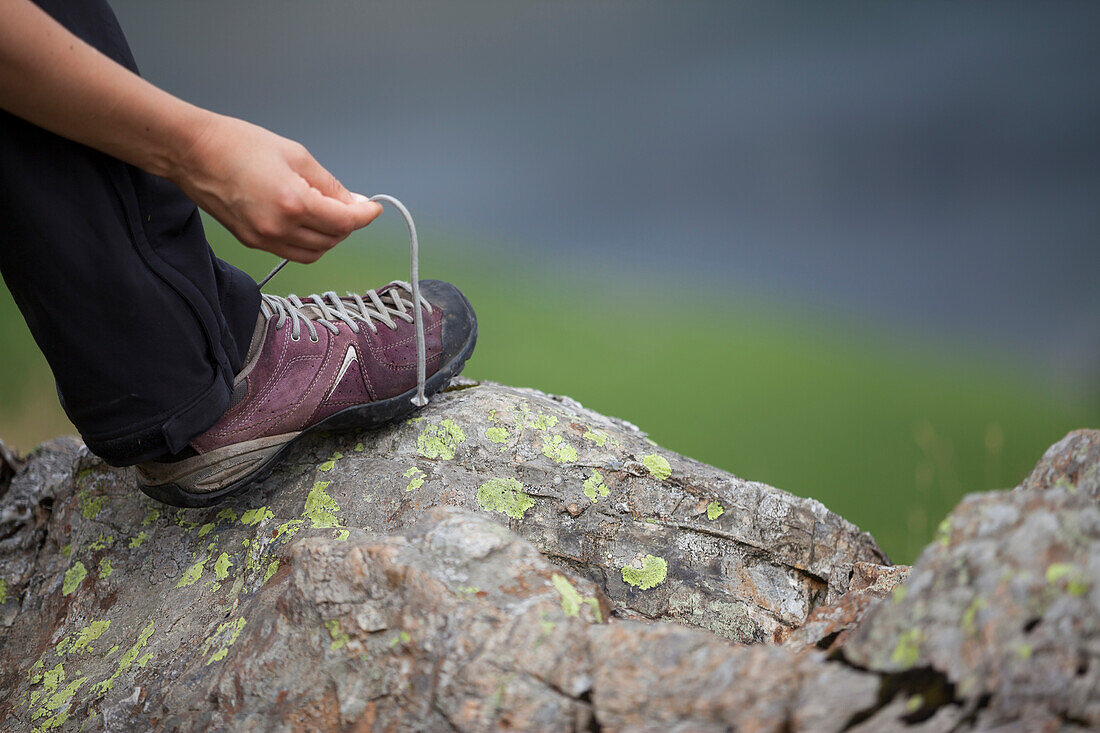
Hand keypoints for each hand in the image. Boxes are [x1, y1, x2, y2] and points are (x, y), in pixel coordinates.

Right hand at [171, 114, 381, 262]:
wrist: (192, 152)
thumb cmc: (238, 144)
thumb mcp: (296, 155)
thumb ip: (329, 184)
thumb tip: (353, 202)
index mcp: (293, 202)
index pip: (345, 221)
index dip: (365, 215)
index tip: (374, 208)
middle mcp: (279, 227)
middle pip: (332, 240)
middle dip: (348, 225)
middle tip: (352, 205)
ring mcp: (264, 238)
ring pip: (314, 252)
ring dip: (330, 237)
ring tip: (330, 214)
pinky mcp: (252, 242)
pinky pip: (292, 252)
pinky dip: (309, 242)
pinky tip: (309, 222)